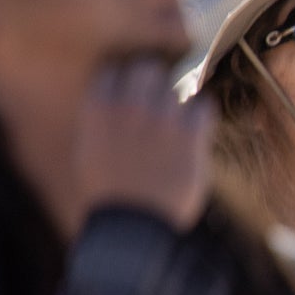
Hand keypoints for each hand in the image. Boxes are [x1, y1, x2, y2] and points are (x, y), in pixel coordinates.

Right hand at [76, 57, 209, 229]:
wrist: (132, 226)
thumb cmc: (108, 195)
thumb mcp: (90, 152)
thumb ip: (103, 122)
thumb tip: (116, 104)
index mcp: (97, 110)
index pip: (114, 71)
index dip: (126, 79)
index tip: (133, 90)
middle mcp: (127, 106)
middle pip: (148, 68)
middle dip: (154, 80)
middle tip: (159, 101)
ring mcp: (160, 118)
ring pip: (177, 86)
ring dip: (179, 102)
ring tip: (178, 123)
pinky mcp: (189, 135)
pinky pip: (204, 106)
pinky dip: (203, 114)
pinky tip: (197, 130)